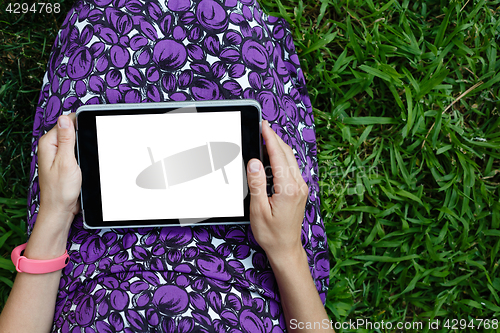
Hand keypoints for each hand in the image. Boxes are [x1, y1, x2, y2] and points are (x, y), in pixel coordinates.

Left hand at [38, 113, 80, 225]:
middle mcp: (51, 147)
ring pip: (74, 140)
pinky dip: (82, 152)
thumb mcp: (66, 162)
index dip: (80, 123)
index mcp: (48, 143)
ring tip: (88, 154)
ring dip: (83, 144)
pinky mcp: (64, 162)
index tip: (91, 127)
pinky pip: (74, 150)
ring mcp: (57, 154)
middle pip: (70, 130)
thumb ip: (66, 139)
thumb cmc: (61, 190)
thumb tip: (65, 118)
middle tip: (91, 145)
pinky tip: (87, 158)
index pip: (65, 122)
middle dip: (82, 134)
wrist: (61, 209)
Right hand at [246, 120, 308, 263]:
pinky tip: (274, 156)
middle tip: (263, 127)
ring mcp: (301, 188)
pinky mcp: (300, 191)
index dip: (270, 139)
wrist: (286, 249)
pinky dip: (282, 158)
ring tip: (267, 137)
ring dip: (279, 147)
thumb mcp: (258, 210)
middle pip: (287, 155)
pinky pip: (291, 168)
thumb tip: (255, 162)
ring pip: (291, 160)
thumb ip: (257, 184)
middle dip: (275, 139)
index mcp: (288, 189)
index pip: (278, 157)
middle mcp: (298, 186)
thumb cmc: (271, 234)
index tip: (263, 126)